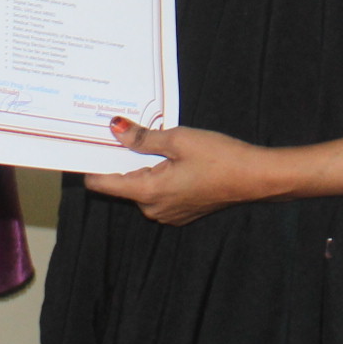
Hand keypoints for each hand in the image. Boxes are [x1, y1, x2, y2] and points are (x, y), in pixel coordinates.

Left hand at [84, 120, 278, 224]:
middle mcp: (153, 209)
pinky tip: (174, 159)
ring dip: (144, 167)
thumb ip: (143, 137)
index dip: (92, 164)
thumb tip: (115, 129)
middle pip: (123, 183)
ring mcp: (167, 214)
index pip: (103, 184)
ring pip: (142, 187)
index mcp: (147, 192)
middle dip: (123, 159)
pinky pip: (159, 193)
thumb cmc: (220, 157)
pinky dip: (159, 176)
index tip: (86, 145)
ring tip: (157, 144)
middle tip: (127, 133)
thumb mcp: (178, 140)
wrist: (256, 178)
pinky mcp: (181, 212)